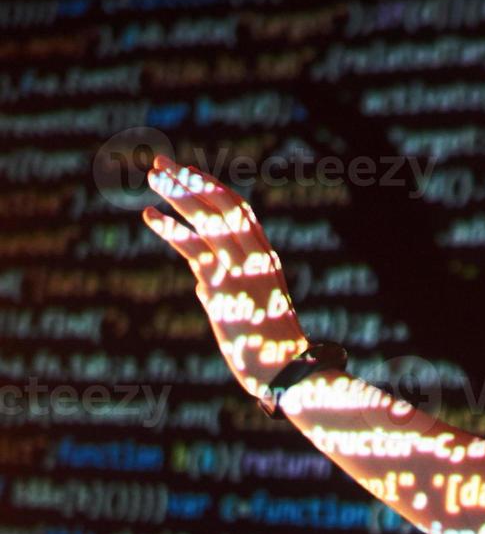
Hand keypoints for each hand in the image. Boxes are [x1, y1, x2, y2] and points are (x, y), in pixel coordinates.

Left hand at [142, 155, 307, 402]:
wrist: (285, 370)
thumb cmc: (269, 346)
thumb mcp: (249, 310)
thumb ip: (224, 290)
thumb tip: (201, 284)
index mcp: (266, 259)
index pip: (240, 211)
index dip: (213, 188)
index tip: (189, 173)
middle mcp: (256, 257)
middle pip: (223, 205)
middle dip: (190, 181)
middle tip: (161, 163)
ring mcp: (241, 269)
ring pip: (209, 218)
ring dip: (179, 194)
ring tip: (151, 178)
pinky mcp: (224, 284)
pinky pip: (194, 248)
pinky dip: (171, 229)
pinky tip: (150, 215)